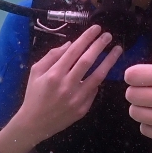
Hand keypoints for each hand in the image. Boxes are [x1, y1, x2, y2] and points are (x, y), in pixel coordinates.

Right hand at [14, 24, 122, 142]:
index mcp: (54, 74)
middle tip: (108, 35)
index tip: (96, 29)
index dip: (86, 38)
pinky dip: (98, 79)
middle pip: (88, 61)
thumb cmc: (34, 95)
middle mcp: (67, 85)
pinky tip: (102, 71)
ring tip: (117, 50)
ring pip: (98, 76)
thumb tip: (70, 44)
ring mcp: (77, 98)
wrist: (34, 123)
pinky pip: (94, 90)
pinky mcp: (83, 108)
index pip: (74, 51)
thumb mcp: (36, 71)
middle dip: (99, 45)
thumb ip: (52, 56)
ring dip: (109, 61)